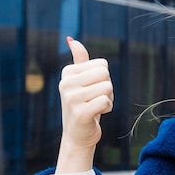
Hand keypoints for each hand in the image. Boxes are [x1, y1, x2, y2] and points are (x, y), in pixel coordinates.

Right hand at [56, 37, 113, 173]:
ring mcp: (71, 98)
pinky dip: (107, 108)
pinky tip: (96, 114)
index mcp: (68, 73)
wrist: (77, 135)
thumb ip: (79, 60)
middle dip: (107, 87)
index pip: (102, 64)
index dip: (104, 78)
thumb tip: (72, 40)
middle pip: (105, 74)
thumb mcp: (80, 81)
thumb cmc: (83, 105)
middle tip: (96, 99)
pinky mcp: (80, 112)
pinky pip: (106, 101)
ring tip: (95, 106)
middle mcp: (66, 84)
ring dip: (108, 98)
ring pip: (108, 87)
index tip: (92, 90)